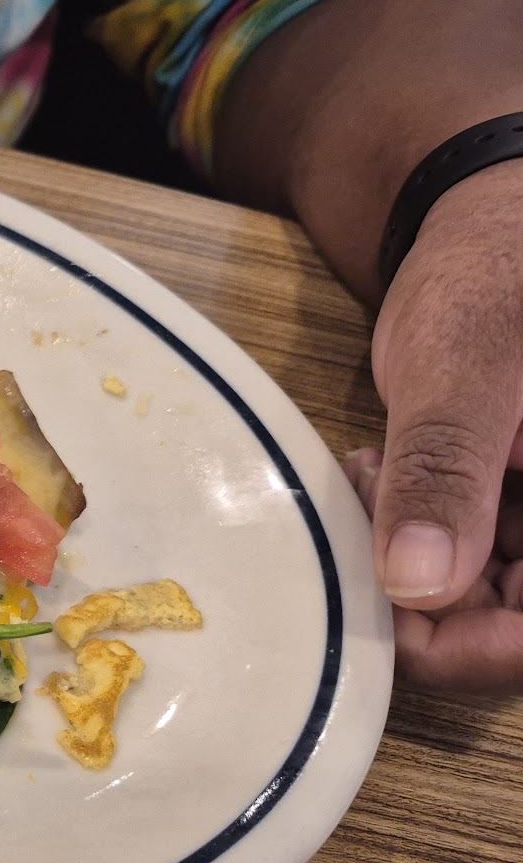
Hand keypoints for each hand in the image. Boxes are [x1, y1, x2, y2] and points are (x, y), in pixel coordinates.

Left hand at [347, 160, 522, 692]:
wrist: (487, 212)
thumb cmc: (496, 266)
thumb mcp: (464, 364)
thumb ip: (447, 471)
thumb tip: (418, 585)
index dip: (482, 650)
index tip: (394, 620)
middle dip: (433, 596)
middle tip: (366, 529)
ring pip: (496, 593)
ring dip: (418, 562)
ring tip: (374, 477)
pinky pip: (480, 553)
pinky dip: (421, 530)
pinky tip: (384, 470)